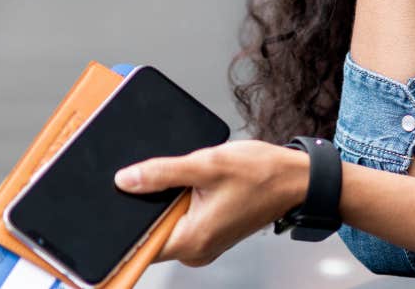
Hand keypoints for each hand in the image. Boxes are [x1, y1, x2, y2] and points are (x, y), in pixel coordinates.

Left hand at [113, 139, 306, 266]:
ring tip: (189, 179)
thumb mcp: (207, 164)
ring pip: (168, 223)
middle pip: (152, 232)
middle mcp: (196, 250)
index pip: (139, 244)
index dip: (125, 222)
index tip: (118, 202)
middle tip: (163, 178)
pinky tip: (195, 184)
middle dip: (150, 204)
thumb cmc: (263, 174)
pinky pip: (183, 220)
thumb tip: (126, 180)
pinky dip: (182, 202)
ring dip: (169, 201)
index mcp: (192, 241)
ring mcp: (204, 243)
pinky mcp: (211, 233)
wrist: (296, 178)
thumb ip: (161, 173)